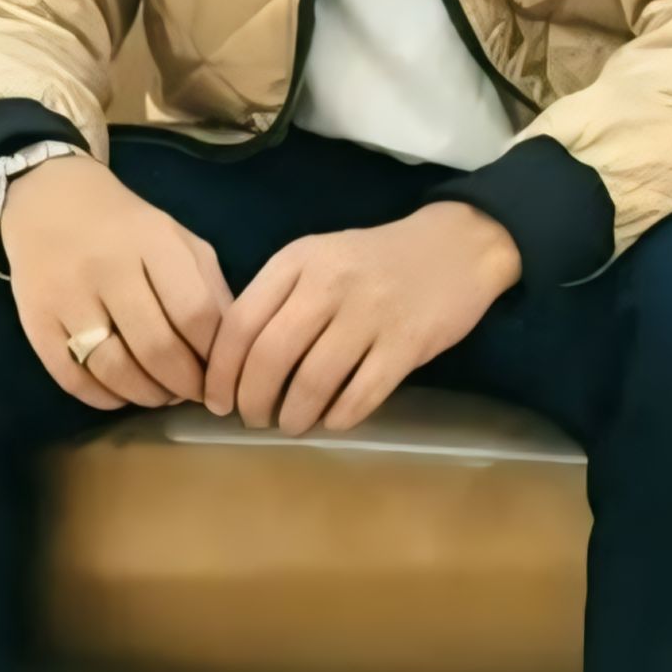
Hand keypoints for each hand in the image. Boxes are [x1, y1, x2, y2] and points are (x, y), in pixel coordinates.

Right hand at [0, 154, 233, 411]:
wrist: (48, 199)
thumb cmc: (125, 226)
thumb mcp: (177, 240)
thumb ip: (209, 288)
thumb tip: (231, 352)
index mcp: (153, 241)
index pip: (196, 313)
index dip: (215, 356)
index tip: (222, 374)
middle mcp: (107, 267)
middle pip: (157, 348)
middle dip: (184, 384)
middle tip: (193, 393)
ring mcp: (66, 295)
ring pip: (115, 370)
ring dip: (147, 395)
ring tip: (160, 393)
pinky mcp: (35, 320)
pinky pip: (73, 379)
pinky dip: (105, 397)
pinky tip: (122, 391)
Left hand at [201, 200, 521, 434]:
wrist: (456, 246)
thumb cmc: (374, 261)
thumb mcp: (318, 259)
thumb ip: (278, 298)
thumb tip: (233, 364)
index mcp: (297, 261)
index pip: (240, 323)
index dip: (221, 372)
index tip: (216, 401)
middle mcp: (328, 284)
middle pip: (270, 357)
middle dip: (252, 400)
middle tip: (253, 419)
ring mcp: (370, 314)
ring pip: (312, 382)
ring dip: (293, 416)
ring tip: (290, 425)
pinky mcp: (407, 344)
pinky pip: (361, 395)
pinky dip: (339, 418)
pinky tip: (332, 420)